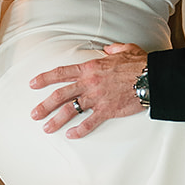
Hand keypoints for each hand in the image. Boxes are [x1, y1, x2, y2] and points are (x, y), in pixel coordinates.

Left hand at [30, 44, 147, 138]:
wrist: (152, 78)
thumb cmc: (140, 64)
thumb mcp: (124, 49)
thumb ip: (112, 49)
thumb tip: (107, 49)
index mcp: (90, 67)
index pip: (61, 73)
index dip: (45, 78)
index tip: (32, 84)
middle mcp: (89, 83)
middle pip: (60, 95)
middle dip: (44, 105)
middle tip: (34, 114)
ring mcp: (97, 98)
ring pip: (70, 110)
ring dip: (56, 120)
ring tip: (47, 129)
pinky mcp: (107, 110)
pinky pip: (89, 123)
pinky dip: (79, 130)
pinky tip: (71, 135)